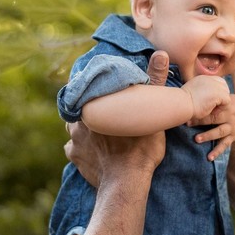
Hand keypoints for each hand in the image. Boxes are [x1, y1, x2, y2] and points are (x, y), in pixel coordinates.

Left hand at [67, 50, 169, 188]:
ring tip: (101, 132)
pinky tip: (94, 150)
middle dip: (90, 109)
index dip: (94, 89)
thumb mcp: (151, 111)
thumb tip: (160, 53)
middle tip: (106, 112)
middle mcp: (78, 120)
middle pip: (80, 108)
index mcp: (92, 105)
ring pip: (75, 127)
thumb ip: (153, 81)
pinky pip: (74, 148)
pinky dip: (81, 148)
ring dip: (84, 128)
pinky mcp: (74, 158)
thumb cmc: (140, 147)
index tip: (104, 92)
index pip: (85, 88)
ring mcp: (73, 140)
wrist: (127, 182)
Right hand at [182, 74, 229, 120]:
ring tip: (209, 108)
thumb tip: (207, 97)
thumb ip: (201, 90)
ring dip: (220, 104)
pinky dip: (220, 108)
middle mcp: (210, 78)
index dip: (217, 92)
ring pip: (226, 95)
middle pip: (224, 88)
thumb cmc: (182, 102)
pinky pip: (227, 102)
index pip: (218, 82)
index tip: (208, 100)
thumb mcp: (192, 92)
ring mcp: (215, 85)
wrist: (180, 104)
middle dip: (220, 98)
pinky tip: (211, 110)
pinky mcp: (219, 93)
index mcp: (203, 78)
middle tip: (209, 105)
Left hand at [194, 93, 234, 159]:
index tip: (189, 108)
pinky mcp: (233, 137)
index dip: (202, 107)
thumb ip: (215, 96)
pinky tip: (209, 157)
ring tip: (197, 139)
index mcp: (227, 105)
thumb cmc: (234, 103)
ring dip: (208, 136)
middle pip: (215, 119)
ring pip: (219, 132)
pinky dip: (217, 152)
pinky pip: (224, 145)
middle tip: (188, 123)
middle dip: (201, 121)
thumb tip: (196, 87)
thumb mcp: (227, 97)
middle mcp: (230, 117)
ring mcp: (232, 128)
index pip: (213, 106)